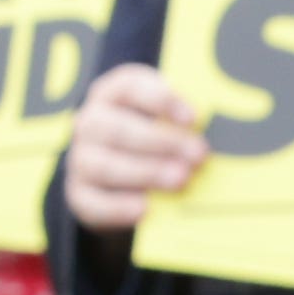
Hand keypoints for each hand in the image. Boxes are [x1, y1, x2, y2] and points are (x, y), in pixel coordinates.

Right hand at [59, 64, 203, 235]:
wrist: (121, 184)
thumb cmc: (153, 145)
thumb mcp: (167, 124)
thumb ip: (184, 123)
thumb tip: (214, 132)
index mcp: (112, 95)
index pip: (128, 86)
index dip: (160, 99)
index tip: (193, 118)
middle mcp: (91, 123)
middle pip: (116, 127)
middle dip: (161, 141)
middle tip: (198, 155)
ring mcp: (81, 159)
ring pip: (104, 164)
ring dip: (145, 172)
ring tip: (181, 180)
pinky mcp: (79, 194)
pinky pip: (94, 201)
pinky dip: (119, 206)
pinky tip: (146, 208)